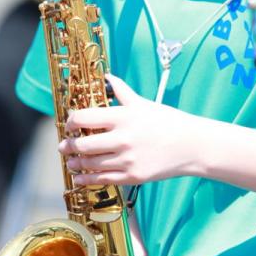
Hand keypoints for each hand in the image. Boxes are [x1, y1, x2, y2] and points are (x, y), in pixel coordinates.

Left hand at [58, 74, 200, 186]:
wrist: (191, 145)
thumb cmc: (168, 121)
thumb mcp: (144, 103)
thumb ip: (122, 91)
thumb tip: (107, 76)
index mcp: (123, 117)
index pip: (84, 118)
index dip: (71, 121)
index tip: (69, 124)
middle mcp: (123, 138)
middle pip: (82, 144)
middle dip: (68, 145)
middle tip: (63, 145)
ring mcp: (127, 159)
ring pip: (90, 164)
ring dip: (75, 162)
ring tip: (71, 160)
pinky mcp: (133, 176)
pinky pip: (102, 180)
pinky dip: (87, 179)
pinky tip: (81, 177)